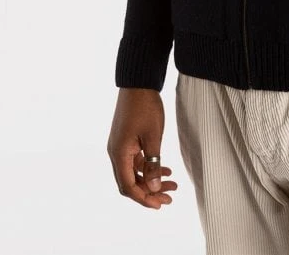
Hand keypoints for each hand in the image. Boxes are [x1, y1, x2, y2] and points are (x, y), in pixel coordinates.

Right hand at [107, 87, 177, 209]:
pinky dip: (150, 167)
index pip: (128, 186)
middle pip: (130, 182)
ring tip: (172, 185)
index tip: (160, 204)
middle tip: (169, 198)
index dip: (143, 198)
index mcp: (119, 153)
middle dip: (149, 192)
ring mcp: (120, 146)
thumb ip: (152, 164)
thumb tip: (152, 189)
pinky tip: (166, 170)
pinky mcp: (126, 140)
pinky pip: (136, 161)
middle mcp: (116, 153)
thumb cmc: (145, 107)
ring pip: (134, 172)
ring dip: (151, 180)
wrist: (138, 83)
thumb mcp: (153, 137)